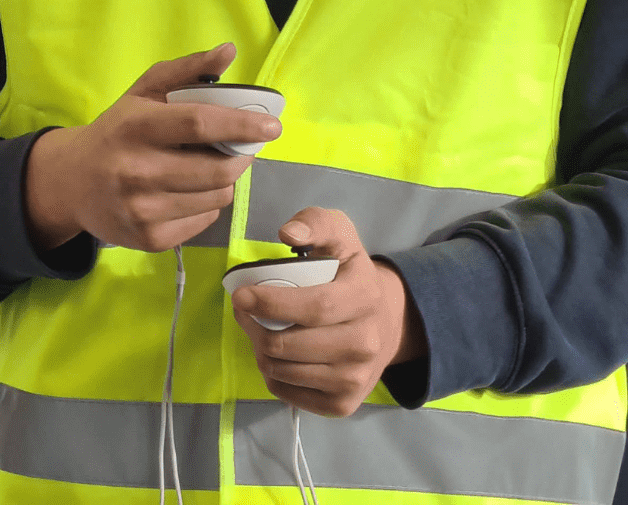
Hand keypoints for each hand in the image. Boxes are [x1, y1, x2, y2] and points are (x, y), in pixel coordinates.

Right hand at [24, 42, 281, 252]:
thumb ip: (188, 70)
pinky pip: (205, 221)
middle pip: (217, 170)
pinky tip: (191, 190)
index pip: (199, 125)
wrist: (72, 183)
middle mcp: (137, 170)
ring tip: (212, 166)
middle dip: (243, 158)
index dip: (241, 126)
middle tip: (245, 148)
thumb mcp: (145, 91)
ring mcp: (142, 209)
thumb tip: (229, 51)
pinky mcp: (150, 239)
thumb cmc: (118, 130)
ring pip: (217, 197)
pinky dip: (209, 203)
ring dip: (226, 179)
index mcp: (138, 126)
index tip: (273, 126)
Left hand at [230, 207, 427, 416]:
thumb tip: (288, 234)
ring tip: (260, 328)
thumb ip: (314, 223)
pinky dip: (272, 373)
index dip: (271, 303)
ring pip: (283, 371)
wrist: (385, 322)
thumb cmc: (350, 273)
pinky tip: (278, 353)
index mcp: (365, 296)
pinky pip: (287, 394)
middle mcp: (366, 342)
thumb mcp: (339, 235)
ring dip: (260, 349)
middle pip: (290, 345)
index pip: (314, 307)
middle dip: (254, 327)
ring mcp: (355, 378)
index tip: (241, 294)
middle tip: (244, 310)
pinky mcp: (342, 405)